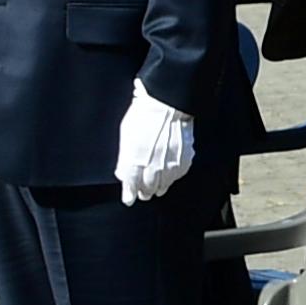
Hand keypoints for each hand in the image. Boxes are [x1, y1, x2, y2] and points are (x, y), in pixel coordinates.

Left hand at [116, 88, 196, 205]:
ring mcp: (170, 164)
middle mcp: (153, 166)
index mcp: (135, 160)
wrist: (168, 105)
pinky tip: (167, 172)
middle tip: (142, 191)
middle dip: (143, 191)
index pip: (132, 186)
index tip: (128, 199)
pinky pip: (176, 176)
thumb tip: (122, 174)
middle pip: (148, 189)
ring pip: (163, 186)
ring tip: (154, 186)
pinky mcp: (183, 161)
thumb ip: (124, 158)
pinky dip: (170, 177)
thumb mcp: (126, 136)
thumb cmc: (143, 117)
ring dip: (157, 187)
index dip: (129, 194)